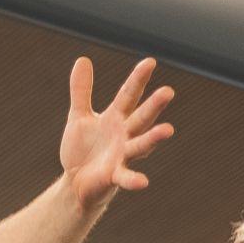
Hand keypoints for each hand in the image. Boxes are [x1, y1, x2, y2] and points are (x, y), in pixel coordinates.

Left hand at [60, 56, 176, 206]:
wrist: (75, 183)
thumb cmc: (82, 150)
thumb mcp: (79, 116)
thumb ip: (82, 91)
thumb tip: (82, 59)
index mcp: (116, 118)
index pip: (129, 94)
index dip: (139, 79)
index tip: (150, 62)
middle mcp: (125, 135)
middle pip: (141, 117)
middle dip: (154, 105)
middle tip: (168, 92)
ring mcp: (122, 156)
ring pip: (141, 145)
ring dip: (153, 138)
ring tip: (168, 130)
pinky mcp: (114, 176)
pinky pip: (126, 177)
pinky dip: (134, 180)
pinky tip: (143, 182)